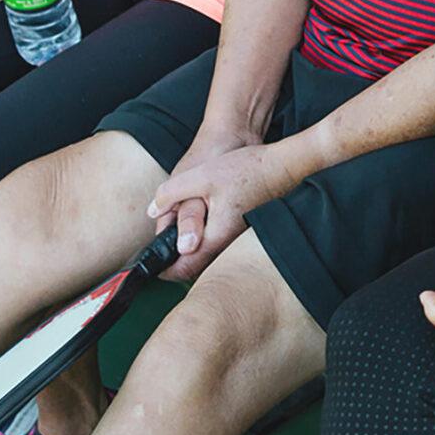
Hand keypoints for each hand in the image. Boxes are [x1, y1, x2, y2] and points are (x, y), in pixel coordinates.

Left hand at [146, 129, 287, 279]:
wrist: (281, 164)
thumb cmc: (245, 169)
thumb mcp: (200, 176)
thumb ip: (171, 193)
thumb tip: (153, 211)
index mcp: (217, 236)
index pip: (185, 269)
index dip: (166, 270)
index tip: (154, 264)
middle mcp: (229, 243)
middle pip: (196, 266)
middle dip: (176, 260)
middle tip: (163, 247)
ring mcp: (237, 238)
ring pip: (207, 254)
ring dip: (190, 248)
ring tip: (178, 230)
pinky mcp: (242, 229)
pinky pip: (218, 242)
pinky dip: (205, 237)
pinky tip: (202, 218)